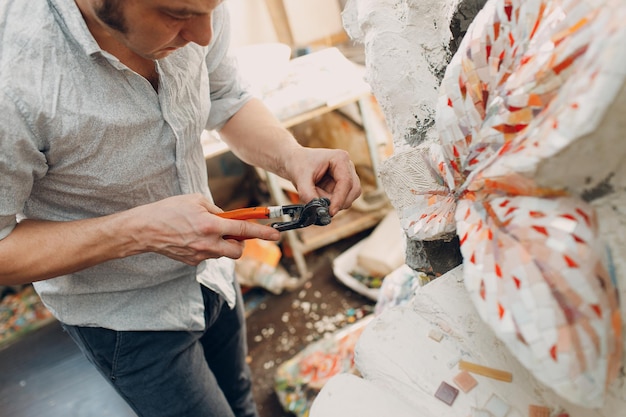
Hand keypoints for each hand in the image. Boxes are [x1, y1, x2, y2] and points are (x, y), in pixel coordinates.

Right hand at [129, 194, 279, 264]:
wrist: (144, 230)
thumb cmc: (168, 210)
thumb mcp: (196, 201)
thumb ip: (216, 210)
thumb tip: (227, 218)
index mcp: (211, 225)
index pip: (243, 229)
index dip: (263, 232)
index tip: (276, 234)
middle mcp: (208, 243)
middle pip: (237, 251)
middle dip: (240, 244)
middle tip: (233, 234)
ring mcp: (200, 255)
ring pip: (222, 254)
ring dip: (222, 245)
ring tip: (206, 232)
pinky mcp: (192, 262)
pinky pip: (208, 256)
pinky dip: (208, 248)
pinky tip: (193, 238)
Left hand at [285, 147, 361, 215]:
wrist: (295, 161)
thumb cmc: (299, 164)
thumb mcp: (300, 179)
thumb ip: (308, 194)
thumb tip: (317, 209)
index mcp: (340, 158)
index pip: (346, 182)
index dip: (340, 199)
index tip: (330, 211)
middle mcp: (347, 166)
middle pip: (353, 190)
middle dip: (339, 202)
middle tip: (322, 208)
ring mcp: (347, 176)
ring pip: (350, 197)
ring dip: (334, 202)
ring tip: (316, 194)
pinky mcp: (343, 185)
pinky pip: (342, 200)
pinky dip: (331, 202)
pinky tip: (319, 195)